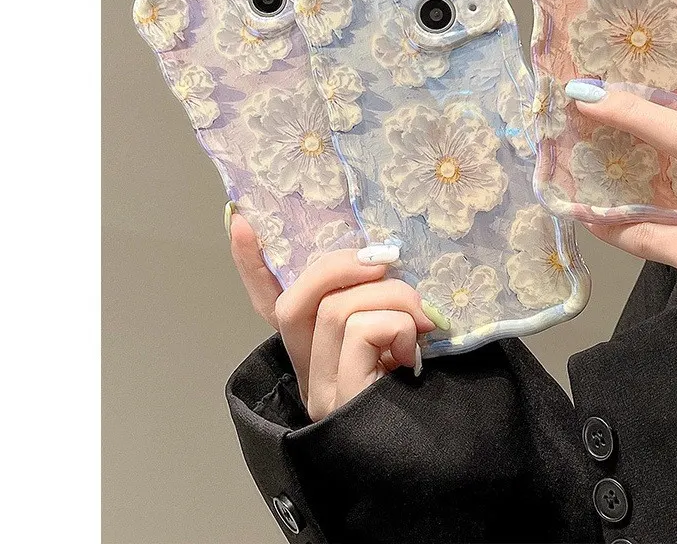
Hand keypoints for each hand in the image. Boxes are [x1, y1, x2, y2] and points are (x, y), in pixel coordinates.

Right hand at [230, 216, 437, 420]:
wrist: (437, 454)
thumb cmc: (423, 389)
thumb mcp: (398, 336)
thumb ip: (379, 305)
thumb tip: (381, 262)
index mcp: (317, 350)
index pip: (270, 305)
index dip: (251, 266)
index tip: (239, 222)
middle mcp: (308, 370)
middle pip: (299, 298)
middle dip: (345, 266)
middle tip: (389, 265)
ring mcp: (320, 388)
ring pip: (336, 309)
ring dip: (392, 299)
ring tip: (423, 322)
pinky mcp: (340, 399)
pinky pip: (361, 331)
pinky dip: (397, 326)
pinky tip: (413, 353)